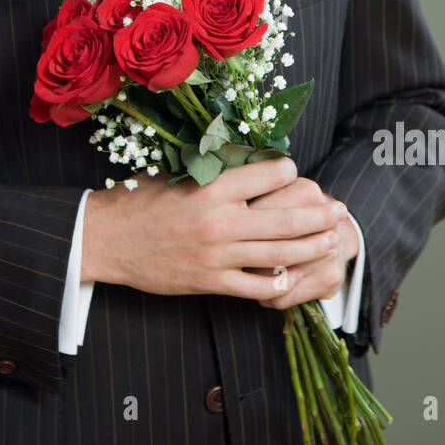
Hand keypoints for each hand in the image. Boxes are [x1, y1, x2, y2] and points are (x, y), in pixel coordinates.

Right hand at [80, 157, 350, 302]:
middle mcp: (220, 221)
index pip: (268, 175)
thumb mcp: (176, 172)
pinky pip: (255, 287)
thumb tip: (248, 157)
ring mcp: (217, 255)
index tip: (295, 171)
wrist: (106, 239)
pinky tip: (293, 277)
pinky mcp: (210, 282)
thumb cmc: (139, 200)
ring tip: (330, 242)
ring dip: (310, 248)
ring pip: (278, 254)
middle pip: (285, 218)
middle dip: (318, 215)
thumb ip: (213, 168)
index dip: (287, 171)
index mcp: (212, 186)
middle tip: (338, 210)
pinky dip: (278, 283)